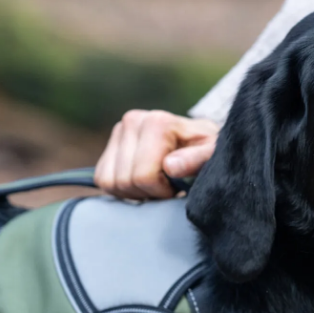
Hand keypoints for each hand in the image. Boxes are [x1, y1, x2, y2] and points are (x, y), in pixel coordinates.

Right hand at [95, 110, 219, 199]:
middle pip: (125, 181)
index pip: (144, 176)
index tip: (178, 185)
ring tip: (156, 183)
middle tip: (168, 186)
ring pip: (110, 182)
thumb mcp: (211, 155)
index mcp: (157, 122)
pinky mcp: (110, 143)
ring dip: (134, 192)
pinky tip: (143, 181)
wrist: (198, 139)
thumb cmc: (206, 149)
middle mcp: (133, 120)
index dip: (162, 190)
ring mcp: (119, 130)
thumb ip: (196, 160)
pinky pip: (102, 179)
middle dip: (148, 192)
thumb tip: (170, 166)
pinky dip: (121, 188)